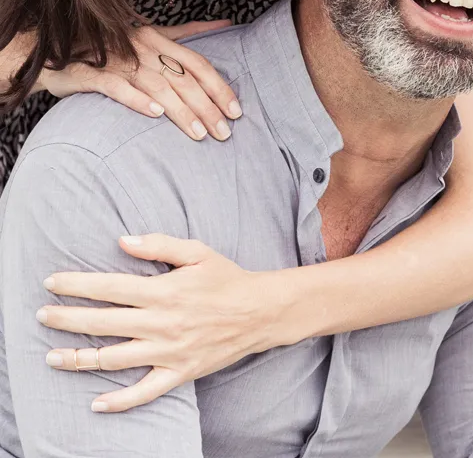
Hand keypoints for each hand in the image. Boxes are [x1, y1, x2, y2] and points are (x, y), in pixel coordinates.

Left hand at [38, 235, 282, 412]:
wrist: (260, 312)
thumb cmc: (227, 278)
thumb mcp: (197, 251)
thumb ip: (159, 244)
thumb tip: (122, 241)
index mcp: (163, 291)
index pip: (109, 289)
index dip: (77, 285)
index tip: (52, 283)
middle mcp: (161, 324)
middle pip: (103, 323)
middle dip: (67, 319)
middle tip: (41, 316)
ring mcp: (168, 352)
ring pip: (114, 359)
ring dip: (80, 359)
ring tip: (53, 356)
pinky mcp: (179, 373)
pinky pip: (144, 393)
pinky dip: (119, 402)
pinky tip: (96, 404)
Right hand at [40, 20, 240, 140]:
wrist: (54, 50)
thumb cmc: (109, 48)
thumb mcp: (151, 35)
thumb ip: (188, 33)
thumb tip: (226, 22)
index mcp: (156, 38)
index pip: (197, 63)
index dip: (219, 86)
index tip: (236, 110)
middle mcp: (140, 47)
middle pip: (182, 78)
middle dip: (207, 106)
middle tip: (224, 132)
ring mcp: (116, 59)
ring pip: (156, 85)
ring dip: (181, 110)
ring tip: (199, 133)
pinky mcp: (91, 74)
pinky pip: (117, 87)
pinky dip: (137, 99)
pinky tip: (155, 114)